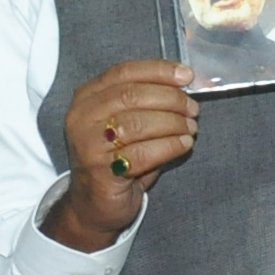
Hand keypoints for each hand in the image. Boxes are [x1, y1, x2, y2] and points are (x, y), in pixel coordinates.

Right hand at [49, 60, 197, 251]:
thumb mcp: (125, 122)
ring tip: (190, 128)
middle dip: (170, 99)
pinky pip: (143, 153)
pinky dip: (169, 146)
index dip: (158, 71)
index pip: (124, 72)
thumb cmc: (115, 158)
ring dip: (172, 123)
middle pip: (131, 95)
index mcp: (86, 97)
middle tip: (193, 109)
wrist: (93, 204)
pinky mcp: (100, 171)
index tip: (187, 75)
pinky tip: (184, 144)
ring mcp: (88, 144)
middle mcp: (82, 117)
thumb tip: (184, 85)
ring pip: (137, 123)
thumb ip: (146, 102)